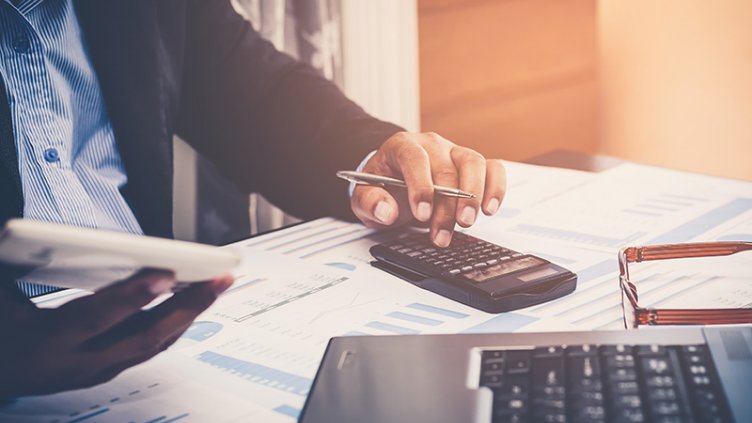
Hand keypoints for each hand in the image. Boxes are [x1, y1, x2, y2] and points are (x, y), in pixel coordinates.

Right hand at [0, 270, 232, 397]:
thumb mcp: (1, 295)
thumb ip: (19, 263)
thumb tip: (32, 234)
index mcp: (45, 343)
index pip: (93, 319)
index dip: (130, 297)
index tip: (164, 273)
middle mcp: (77, 363)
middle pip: (143, 337)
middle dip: (187, 306)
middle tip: (220, 278)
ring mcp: (96, 370)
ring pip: (154, 345)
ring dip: (190, 314)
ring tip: (219, 284)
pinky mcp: (106, 368)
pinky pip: (150, 347)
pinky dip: (176, 323)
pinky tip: (195, 302)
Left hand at [351, 132, 505, 246]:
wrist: (393, 180)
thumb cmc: (382, 186)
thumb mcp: (364, 196)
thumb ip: (370, 202)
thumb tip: (386, 211)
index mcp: (402, 146)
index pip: (415, 159)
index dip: (421, 186)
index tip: (422, 214)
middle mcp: (431, 144)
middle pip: (445, 169)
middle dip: (445, 206)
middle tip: (441, 234)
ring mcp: (454, 152)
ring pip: (472, 163)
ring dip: (473, 196)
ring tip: (466, 223)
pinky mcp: (471, 165)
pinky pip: (492, 168)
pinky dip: (496, 187)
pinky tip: (489, 209)